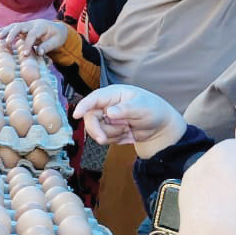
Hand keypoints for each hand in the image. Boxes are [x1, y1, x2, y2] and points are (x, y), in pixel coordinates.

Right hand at [0, 19, 67, 53]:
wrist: (56, 28)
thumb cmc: (56, 36)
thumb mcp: (56, 42)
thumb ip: (47, 46)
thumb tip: (39, 53)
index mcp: (41, 27)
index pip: (32, 35)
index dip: (28, 44)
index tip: (24, 54)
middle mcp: (32, 24)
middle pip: (20, 26)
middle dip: (12, 34)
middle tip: (7, 43)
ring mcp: (26, 25)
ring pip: (14, 26)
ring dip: (5, 31)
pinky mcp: (22, 28)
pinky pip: (11, 27)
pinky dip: (3, 29)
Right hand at [72, 85, 186, 158]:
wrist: (159, 128)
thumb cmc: (153, 110)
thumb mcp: (142, 107)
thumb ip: (126, 109)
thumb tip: (109, 112)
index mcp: (114, 94)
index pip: (95, 98)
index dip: (84, 106)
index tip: (76, 114)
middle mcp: (106, 105)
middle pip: (90, 117)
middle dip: (96, 129)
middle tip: (103, 139)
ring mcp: (106, 118)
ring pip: (96, 129)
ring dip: (110, 134)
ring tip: (126, 130)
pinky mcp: (108, 130)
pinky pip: (103, 138)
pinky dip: (113, 139)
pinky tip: (124, 134)